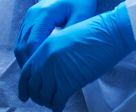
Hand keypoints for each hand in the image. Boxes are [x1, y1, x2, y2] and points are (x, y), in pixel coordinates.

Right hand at [14, 0, 116, 67]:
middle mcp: (33, 15)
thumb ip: (72, 34)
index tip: (40, 77)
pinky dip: (25, 52)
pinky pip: (23, 38)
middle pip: (22, 45)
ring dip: (24, 60)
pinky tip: (34, 64)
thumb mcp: (82, 16)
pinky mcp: (31, 18)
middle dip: (26, 65)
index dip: (34, 62)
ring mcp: (30, 16)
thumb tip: (64, 57)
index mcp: (45, 14)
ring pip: (19, 43)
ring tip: (32, 77)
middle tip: (33, 83)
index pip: (33, 43)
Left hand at [18, 4, 135, 111]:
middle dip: (36, 97)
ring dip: (47, 102)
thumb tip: (52, 71)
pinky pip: (57, 101)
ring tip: (54, 103)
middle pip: (33, 86)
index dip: (24, 86)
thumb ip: (55, 53)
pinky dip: (57, 107)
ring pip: (43, 96)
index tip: (25, 95)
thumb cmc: (97, 32)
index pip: (26, 72)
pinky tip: (60, 107)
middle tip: (42, 101)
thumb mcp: (68, 37)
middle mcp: (46, 60)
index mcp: (45, 47)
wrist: (112, 32)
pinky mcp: (69, 83)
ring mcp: (57, 72)